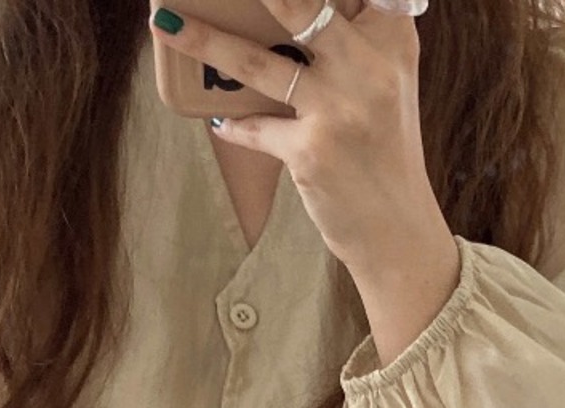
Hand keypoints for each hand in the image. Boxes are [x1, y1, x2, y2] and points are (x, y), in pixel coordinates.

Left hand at [147, 0, 448, 274]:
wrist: (397, 228)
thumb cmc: (385, 152)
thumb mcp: (387, 84)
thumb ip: (355, 40)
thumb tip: (289, 10)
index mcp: (390, 39)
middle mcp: (369, 67)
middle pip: (302, 6)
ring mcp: (338, 109)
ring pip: (258, 64)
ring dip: (205, 42)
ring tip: (166, 26)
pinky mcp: (311, 151)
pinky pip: (256, 129)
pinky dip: (235, 126)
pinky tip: (218, 121)